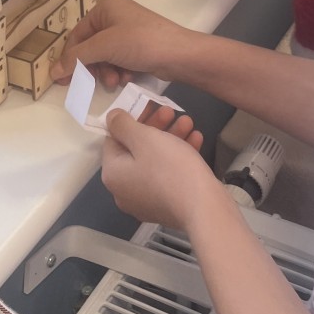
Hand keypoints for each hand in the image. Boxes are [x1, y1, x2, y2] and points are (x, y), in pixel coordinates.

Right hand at [53, 0, 201, 89]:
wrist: (179, 54)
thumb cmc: (140, 42)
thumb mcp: (104, 47)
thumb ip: (77, 58)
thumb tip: (52, 71)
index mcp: (105, 8)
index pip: (77, 35)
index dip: (69, 58)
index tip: (62, 80)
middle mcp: (115, 16)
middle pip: (91, 47)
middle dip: (93, 66)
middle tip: (92, 83)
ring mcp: (128, 32)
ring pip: (105, 57)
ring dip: (106, 71)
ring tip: (115, 81)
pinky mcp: (138, 47)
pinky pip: (119, 61)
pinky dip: (120, 71)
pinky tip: (127, 78)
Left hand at [101, 105, 221, 230]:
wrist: (203, 207)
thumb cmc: (170, 168)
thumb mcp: (144, 138)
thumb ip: (123, 124)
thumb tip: (111, 117)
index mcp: (113, 174)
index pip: (114, 139)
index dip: (132, 119)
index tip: (149, 106)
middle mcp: (124, 190)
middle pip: (136, 149)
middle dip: (156, 127)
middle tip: (171, 111)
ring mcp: (145, 201)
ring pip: (154, 161)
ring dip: (170, 138)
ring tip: (189, 122)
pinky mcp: (166, 206)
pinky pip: (167, 175)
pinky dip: (178, 157)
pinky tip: (196, 140)